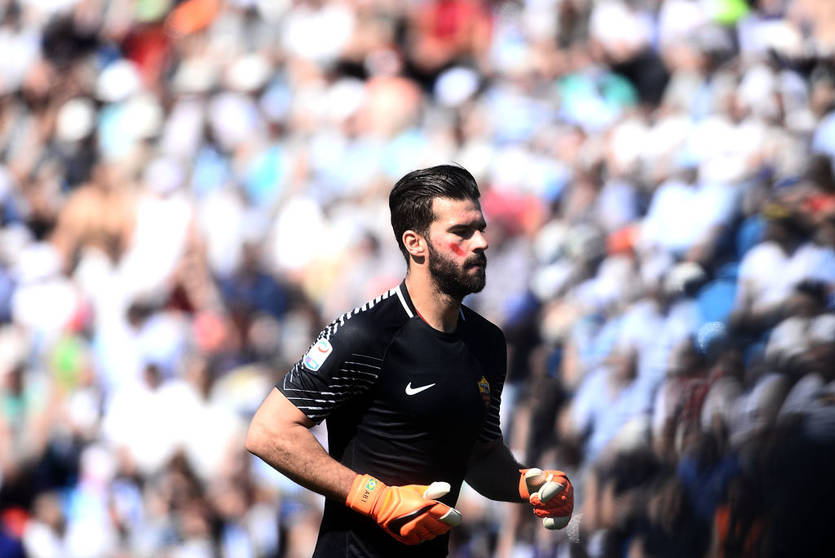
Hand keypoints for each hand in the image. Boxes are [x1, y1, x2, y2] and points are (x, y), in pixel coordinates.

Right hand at [346, 474, 462, 544]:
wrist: (380, 503)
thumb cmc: (399, 494)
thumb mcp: (416, 489)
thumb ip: (432, 490)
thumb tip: (445, 488)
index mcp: (425, 506)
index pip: (446, 515)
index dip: (453, 517)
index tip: (455, 517)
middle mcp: (421, 519)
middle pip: (440, 527)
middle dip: (445, 525)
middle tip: (444, 522)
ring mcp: (413, 530)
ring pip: (431, 535)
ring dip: (433, 531)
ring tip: (431, 526)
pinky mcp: (406, 537)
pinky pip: (420, 540)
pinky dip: (422, 537)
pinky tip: (421, 531)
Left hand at [519, 468, 573, 529]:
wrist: (539, 490)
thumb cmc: (536, 482)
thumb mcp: (533, 476)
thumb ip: (533, 476)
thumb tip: (535, 476)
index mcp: (561, 478)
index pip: (560, 484)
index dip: (550, 492)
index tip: (539, 497)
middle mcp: (568, 490)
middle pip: (562, 499)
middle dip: (546, 503)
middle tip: (532, 501)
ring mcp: (569, 502)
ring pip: (565, 511)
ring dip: (549, 513)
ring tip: (536, 511)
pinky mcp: (566, 513)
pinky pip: (565, 520)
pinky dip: (555, 523)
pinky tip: (545, 522)